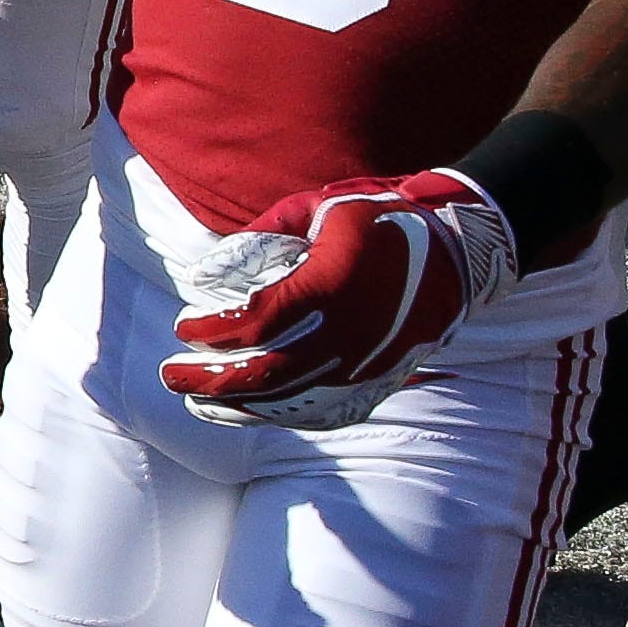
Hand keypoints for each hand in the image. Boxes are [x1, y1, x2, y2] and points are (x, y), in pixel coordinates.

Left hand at [161, 168, 518, 431]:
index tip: (182, 327)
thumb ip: (256, 241)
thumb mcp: (315, 210)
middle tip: (170, 375)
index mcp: (331, 286)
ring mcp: (366, 365)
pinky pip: (321, 412)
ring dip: (236, 405)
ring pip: (289, 401)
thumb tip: (201, 277)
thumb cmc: (376, 221)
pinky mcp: (378, 383)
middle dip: (209, 380)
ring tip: (198, 400)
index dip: (211, 331)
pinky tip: (248, 412)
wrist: (457, 252)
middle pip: (265, 373)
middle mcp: (349, 334)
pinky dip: (279, 416)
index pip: (255, 323)